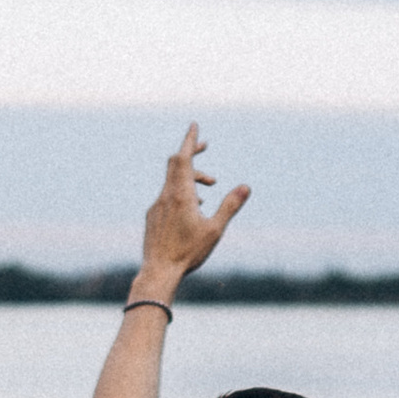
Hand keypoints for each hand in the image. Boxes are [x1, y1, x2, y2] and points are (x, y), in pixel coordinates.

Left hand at [138, 125, 249, 299]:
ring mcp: (157, 206)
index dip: (190, 140)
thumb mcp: (215, 229)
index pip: (183, 158)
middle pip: (176, 164)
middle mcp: (166, 196)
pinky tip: (193, 208)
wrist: (158, 272)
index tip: (194, 125)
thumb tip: (245, 187)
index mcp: (181, 195)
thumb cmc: (187, 252)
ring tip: (210, 187)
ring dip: (192, 177)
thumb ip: (229, 206)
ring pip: (173, 181)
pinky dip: (182, 191)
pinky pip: (168, 195)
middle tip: (206, 146)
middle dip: (191, 153)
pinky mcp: (153, 217)